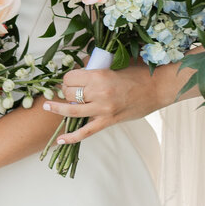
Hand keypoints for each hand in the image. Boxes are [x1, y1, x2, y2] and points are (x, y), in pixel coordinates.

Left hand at [42, 62, 162, 141]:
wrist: (157, 89)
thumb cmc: (138, 74)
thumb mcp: (114, 65)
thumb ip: (96, 68)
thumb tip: (79, 68)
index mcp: (99, 76)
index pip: (70, 78)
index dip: (67, 78)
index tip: (70, 79)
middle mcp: (99, 93)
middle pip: (69, 93)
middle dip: (65, 91)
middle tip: (68, 89)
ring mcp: (103, 110)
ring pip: (72, 110)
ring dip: (57, 108)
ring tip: (47, 106)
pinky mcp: (108, 121)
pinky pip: (85, 132)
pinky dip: (71, 138)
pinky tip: (59, 140)